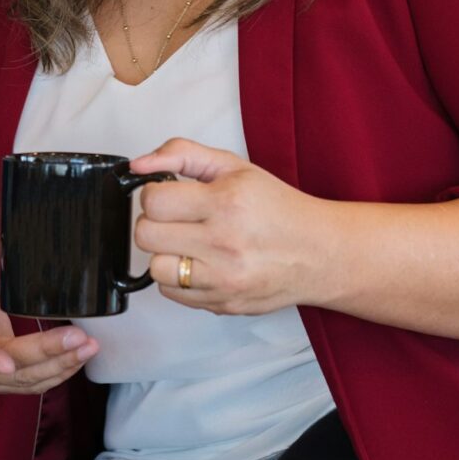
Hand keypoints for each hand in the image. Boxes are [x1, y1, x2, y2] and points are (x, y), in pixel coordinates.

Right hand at [0, 242, 98, 394]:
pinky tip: (79, 358)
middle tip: (78, 339)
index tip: (8, 362)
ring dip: (59, 366)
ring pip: (26, 378)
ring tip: (88, 348)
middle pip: (9, 367)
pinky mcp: (8, 374)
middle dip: (46, 354)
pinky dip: (58, 371)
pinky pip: (33, 379)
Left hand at [128, 138, 328, 316]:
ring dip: (166, 253)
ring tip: (190, 242)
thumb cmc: (278, 208)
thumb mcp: (234, 166)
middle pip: (146, 235)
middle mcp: (223, 244)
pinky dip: (179, 278)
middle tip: (178, 217)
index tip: (170, 194)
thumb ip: (182, 154)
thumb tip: (139, 165)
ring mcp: (222, 280)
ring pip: (155, 269)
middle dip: (155, 222)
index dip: (156, 194)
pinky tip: (201, 263)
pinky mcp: (221, 305)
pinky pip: (172, 293)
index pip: (153, 201)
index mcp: (226, 203)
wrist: (319, 253)